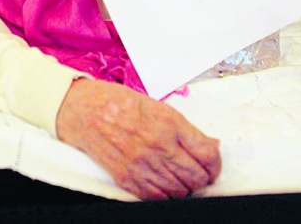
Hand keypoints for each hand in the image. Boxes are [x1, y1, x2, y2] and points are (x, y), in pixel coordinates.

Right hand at [56, 78, 220, 199]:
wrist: (85, 111)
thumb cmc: (119, 103)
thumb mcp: (157, 106)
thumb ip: (184, 129)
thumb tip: (210, 144)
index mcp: (169, 123)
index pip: (207, 154)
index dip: (215, 164)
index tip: (212, 165)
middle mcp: (159, 146)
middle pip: (197, 177)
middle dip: (203, 178)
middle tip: (199, 174)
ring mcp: (144, 165)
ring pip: (180, 191)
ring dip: (185, 188)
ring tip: (181, 178)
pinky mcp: (128, 179)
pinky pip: (158, 198)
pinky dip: (166, 195)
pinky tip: (164, 184)